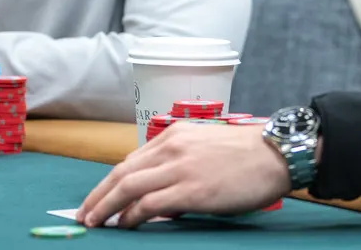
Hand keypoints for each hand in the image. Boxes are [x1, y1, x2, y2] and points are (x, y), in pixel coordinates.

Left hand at [76, 123, 290, 228]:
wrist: (276, 154)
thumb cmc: (248, 155)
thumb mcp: (207, 148)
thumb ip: (182, 163)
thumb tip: (162, 193)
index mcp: (176, 136)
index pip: (131, 160)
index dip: (110, 182)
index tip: (99, 197)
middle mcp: (172, 148)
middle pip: (121, 173)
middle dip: (98, 195)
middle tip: (84, 213)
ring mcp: (180, 169)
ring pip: (128, 188)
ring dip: (106, 207)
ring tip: (94, 222)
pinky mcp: (191, 190)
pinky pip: (149, 204)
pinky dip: (131, 216)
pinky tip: (125, 225)